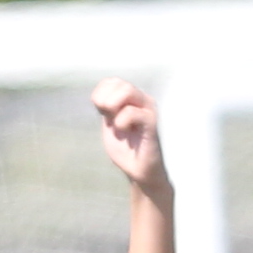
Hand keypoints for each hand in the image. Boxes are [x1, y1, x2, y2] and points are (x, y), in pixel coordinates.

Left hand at [89, 79, 168, 193]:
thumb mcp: (110, 124)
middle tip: (106, 117)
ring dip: (113, 106)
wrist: (139, 171)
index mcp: (131, 99)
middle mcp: (142, 100)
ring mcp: (148, 109)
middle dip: (105, 100)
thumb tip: (100, 96)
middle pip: (119, 83)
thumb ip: (106, 108)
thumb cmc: (126, 148)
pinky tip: (122, 130)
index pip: (111, 81)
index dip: (100, 94)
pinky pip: (132, 112)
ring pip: (128, 90)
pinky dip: (121, 121)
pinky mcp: (152, 123)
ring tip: (115, 124)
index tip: (101, 112)